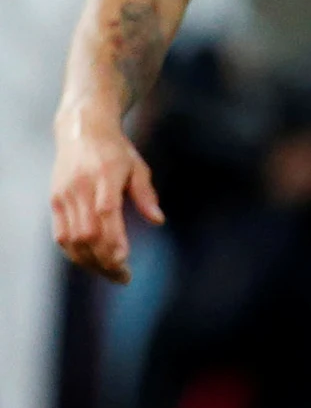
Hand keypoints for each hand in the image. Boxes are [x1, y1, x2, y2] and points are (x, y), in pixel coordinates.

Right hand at [50, 116, 162, 283]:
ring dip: (90, 261)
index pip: (106, 213)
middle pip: (88, 233)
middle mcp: (80, 187)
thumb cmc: (116, 150)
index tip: (123, 260)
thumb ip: (146, 194)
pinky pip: (61, 234)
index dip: (112, 239)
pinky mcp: (55, 201)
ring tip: (110, 274)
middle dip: (104, 259)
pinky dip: (74, 252)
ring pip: (72, 239)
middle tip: (123, 277)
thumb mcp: (138, 167)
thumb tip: (158, 221)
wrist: (82, 130)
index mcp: (105, 177)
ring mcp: (64, 195)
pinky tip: (91, 262)